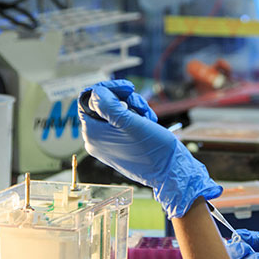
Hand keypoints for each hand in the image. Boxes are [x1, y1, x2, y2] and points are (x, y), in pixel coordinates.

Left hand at [78, 80, 221, 217]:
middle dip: (125, 101)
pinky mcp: (118, 147)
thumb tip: (96, 92)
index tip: (128, 88)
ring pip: (115, 113)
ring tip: (148, 118)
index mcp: (92, 133)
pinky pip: (121, 125)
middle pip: (104, 106)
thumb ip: (107, 104)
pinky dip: (135, 120)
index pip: (89, 100)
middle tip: (142, 106)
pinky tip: (148, 124)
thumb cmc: (152, 148)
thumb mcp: (129, 120)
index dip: (108, 89)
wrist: (170, 170)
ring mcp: (106, 145)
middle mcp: (95, 140)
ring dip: (133, 110)